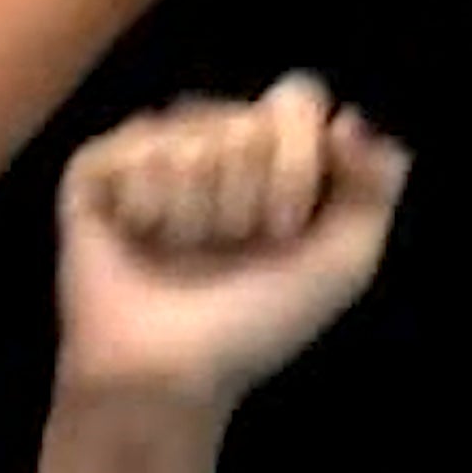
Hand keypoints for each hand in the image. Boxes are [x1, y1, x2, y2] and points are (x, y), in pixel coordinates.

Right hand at [52, 75, 411, 410]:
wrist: (174, 374)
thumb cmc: (256, 323)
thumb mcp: (344, 260)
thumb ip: (375, 183)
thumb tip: (348, 117)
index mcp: (272, 147)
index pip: (295, 98)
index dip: (297, 167)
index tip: (285, 231)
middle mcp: (211, 134)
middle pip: (247, 123)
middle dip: (248, 201)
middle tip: (229, 249)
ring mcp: (151, 147)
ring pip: (193, 141)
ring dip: (198, 217)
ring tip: (184, 252)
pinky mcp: (96, 167)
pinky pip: (136, 154)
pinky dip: (149, 212)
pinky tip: (141, 241)